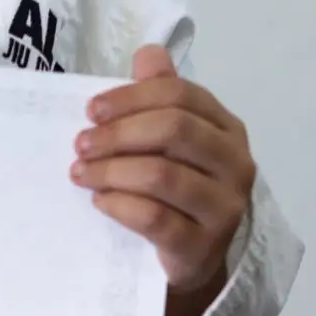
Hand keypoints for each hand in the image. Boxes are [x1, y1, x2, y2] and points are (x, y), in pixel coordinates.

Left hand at [69, 46, 255, 294]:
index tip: (91, 110)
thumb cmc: (175, 194)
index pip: (180, 95)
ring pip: (162, 175)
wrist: (191, 262)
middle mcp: (235, 165)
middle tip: (81, 143)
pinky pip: (154, 219)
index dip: (131, 97)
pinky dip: (119, 205)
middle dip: (119, 132)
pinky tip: (99, 201)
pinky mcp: (201, 247)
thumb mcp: (169, 143)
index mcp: (226, 129)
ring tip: (81, 173)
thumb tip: (148, 53)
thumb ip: (160, 96)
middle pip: (174, 129)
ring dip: (111, 170)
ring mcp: (224, 209)